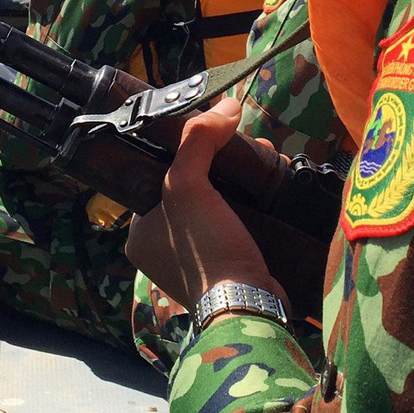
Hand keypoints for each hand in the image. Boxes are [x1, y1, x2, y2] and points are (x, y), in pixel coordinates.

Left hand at [127, 98, 286, 312]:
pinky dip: (256, 201)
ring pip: (220, 201)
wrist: (249, 307)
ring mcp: (198, 260)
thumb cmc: (206, 250)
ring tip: (265, 156)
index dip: (185, 150)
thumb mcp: (188, 187)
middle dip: (222, 162)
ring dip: (243, 178)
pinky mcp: (230, 266)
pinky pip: (239, 221)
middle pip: (194, 186)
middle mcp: (164, 248)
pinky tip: (273, 181)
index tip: (213, 132)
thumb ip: (198, 141)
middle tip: (244, 142)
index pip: (157, 176)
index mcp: (140, 233)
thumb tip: (227, 105)